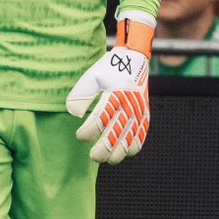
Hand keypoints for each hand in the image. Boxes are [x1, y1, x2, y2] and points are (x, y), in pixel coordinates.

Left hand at [68, 15, 152, 164]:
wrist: (134, 61)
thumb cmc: (110, 70)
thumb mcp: (92, 77)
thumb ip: (81, 95)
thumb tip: (74, 114)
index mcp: (114, 96)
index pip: (98, 122)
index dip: (87, 133)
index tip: (80, 135)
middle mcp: (128, 107)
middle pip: (114, 137)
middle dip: (102, 151)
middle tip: (93, 155)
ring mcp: (138, 114)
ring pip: (129, 143)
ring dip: (117, 155)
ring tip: (105, 157)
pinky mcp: (145, 118)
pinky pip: (140, 139)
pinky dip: (131, 149)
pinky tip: (120, 152)